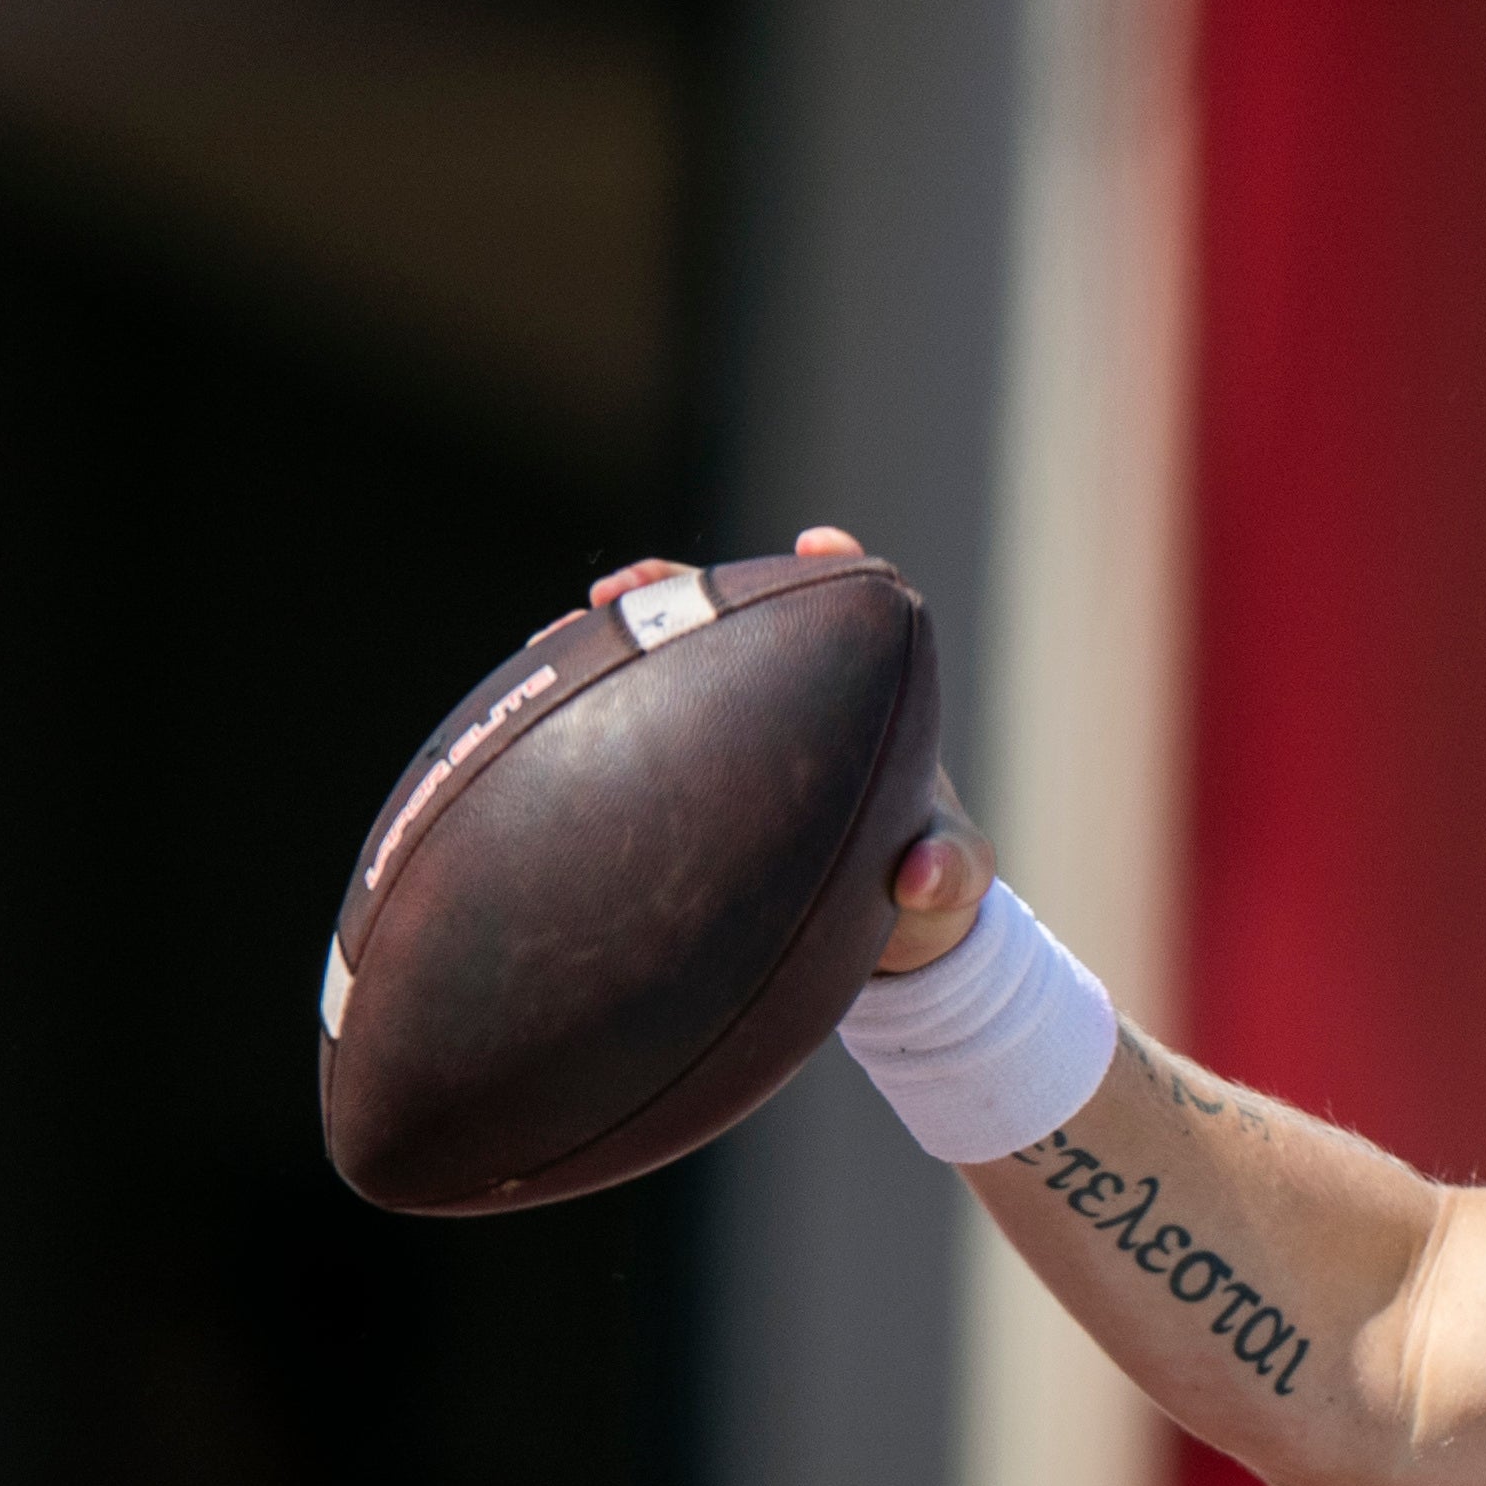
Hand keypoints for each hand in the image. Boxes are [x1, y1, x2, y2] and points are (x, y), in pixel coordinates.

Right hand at [586, 526, 993, 971]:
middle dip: (680, 592)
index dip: (834, 568)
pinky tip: (534, 707)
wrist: (876, 943)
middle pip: (734, 620)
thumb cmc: (925, 895)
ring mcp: (737, 732)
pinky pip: (637, 729)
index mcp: (868, 705)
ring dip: (617, 643)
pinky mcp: (692, 772)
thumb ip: (952, 874)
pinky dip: (590, 710)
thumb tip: (921, 875)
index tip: (818, 542)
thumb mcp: (951, 886)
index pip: (850, 619)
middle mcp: (793, 702)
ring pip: (672, 666)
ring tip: (559, 634)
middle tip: (628, 586)